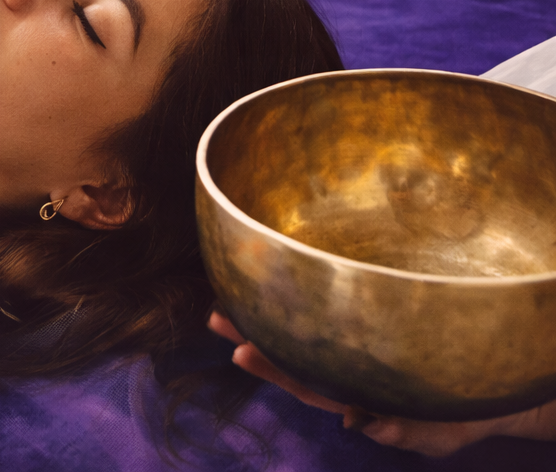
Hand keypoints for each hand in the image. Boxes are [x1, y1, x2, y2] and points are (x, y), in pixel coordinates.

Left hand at [206, 311, 551, 456]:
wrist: (495, 388)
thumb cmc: (457, 412)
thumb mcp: (436, 431)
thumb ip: (402, 430)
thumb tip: (361, 421)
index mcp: (356, 390)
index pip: (305, 379)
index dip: (272, 365)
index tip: (237, 349)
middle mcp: (349, 367)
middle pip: (295, 351)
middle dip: (254, 334)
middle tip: (215, 315)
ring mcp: (359, 347)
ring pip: (308, 331)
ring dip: (271, 316)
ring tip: (231, 300)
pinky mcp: (376, 320)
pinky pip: (338, 311)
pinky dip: (311, 296)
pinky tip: (284, 278)